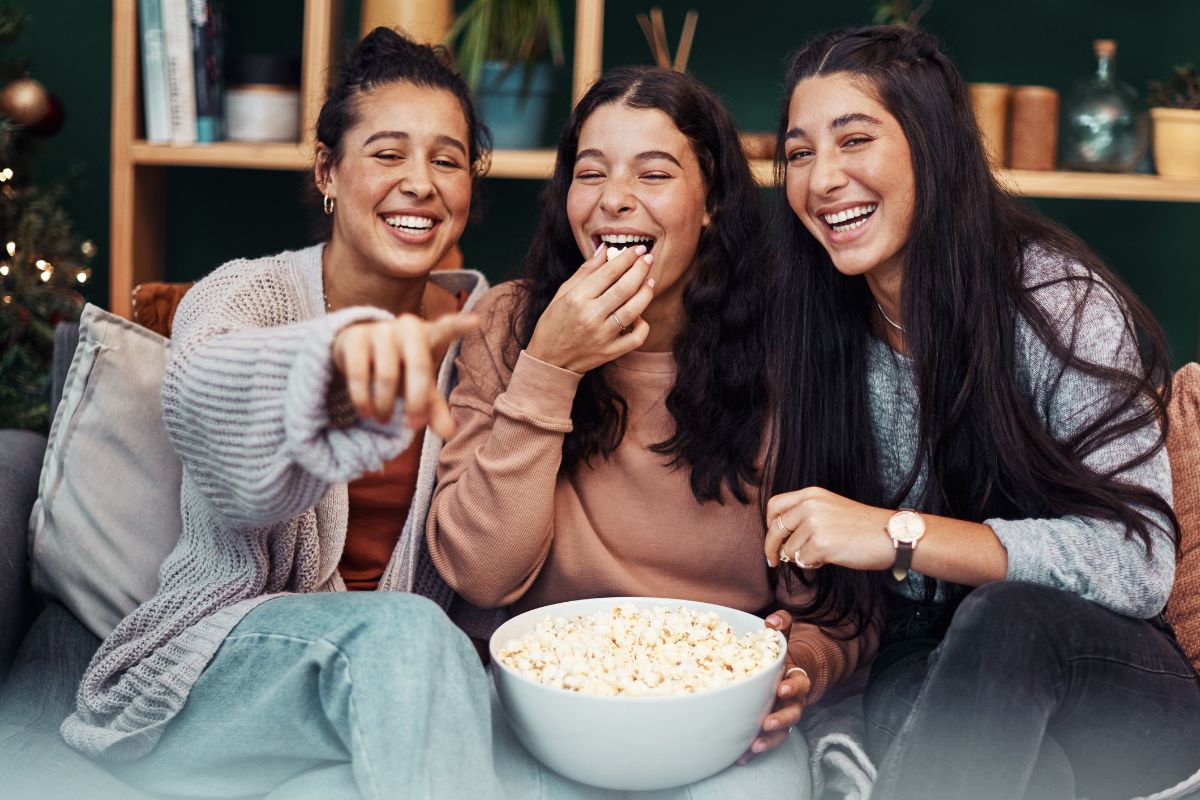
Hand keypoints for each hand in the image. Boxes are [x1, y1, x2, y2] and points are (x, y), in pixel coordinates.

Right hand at [332, 311, 479, 436]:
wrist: (358, 349)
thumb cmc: (400, 367)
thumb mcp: (419, 386)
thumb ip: (434, 408)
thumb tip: (449, 433)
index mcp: (430, 336)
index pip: (446, 329)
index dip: (459, 325)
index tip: (476, 320)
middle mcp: (408, 328)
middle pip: (419, 366)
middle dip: (417, 401)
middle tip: (412, 426)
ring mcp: (381, 330)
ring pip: (387, 375)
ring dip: (386, 405)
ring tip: (384, 420)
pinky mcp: (355, 337)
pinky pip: (358, 373)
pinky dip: (363, 399)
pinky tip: (366, 412)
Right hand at [525, 244, 654, 372]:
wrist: (549, 360)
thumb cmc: (554, 322)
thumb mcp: (563, 293)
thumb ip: (586, 271)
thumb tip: (605, 249)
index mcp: (577, 298)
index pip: (609, 272)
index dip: (626, 258)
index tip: (637, 249)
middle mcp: (590, 316)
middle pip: (625, 288)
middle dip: (640, 269)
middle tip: (648, 258)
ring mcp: (602, 336)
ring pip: (634, 310)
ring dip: (646, 292)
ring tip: (650, 281)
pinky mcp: (610, 352)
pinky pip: (636, 338)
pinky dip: (643, 325)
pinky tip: (640, 316)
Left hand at [737, 610, 809, 764]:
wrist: (790, 674)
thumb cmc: (782, 656)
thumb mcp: (784, 638)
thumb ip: (781, 626)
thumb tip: (771, 620)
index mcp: (794, 678)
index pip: (799, 682)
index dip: (792, 686)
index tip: (781, 689)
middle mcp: (792, 700)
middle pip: (793, 712)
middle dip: (781, 719)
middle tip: (768, 723)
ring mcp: (782, 716)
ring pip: (781, 732)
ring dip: (769, 740)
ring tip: (754, 746)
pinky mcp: (770, 728)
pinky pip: (765, 741)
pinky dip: (754, 750)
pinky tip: (740, 757)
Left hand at [764, 487, 894, 570]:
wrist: (891, 535)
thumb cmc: (864, 527)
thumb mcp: (831, 508)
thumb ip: (806, 515)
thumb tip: (782, 539)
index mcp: (811, 494)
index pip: (775, 505)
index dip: (769, 524)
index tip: (772, 537)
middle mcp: (810, 505)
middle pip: (776, 528)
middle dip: (771, 548)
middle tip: (773, 561)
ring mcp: (814, 524)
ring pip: (789, 549)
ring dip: (800, 557)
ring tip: (822, 555)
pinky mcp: (821, 544)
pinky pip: (802, 561)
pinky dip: (812, 564)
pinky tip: (828, 559)